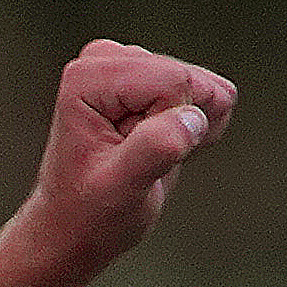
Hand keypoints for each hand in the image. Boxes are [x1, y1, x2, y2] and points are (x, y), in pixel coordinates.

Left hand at [12, 40, 236, 278]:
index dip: (168, 126)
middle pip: (189, 80)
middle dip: (179, 126)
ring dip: (186, 129)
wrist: (77, 227)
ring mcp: (131, 67)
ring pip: (205, 89)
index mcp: (88, 76)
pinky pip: (209, 95)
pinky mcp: (153, 81)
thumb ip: (154, 148)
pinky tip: (163, 148)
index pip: (173, 81)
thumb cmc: (89, 212)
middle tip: (138, 157)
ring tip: (145, 155)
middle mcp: (106, 60)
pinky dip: (196, 128)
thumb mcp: (120, 189)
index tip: (131, 155)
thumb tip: (192, 118)